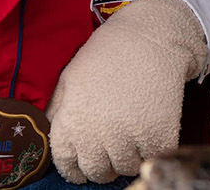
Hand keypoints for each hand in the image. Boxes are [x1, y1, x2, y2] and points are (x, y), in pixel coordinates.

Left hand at [48, 0, 207, 182]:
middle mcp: (97, 137)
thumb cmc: (107, 54)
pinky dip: (150, 149)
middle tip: (110, 148)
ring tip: (129, 132)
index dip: (75, 167)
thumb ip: (58, 113)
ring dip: (127, 157)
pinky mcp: (159, 138)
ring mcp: (129, 140)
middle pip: (97, 173)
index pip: (67, 166)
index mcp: (71, 123)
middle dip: (102, 164)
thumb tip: (50, 139)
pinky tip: (147, 127)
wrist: (151, 37)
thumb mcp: (70, 78)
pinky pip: (151, 159)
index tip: (83, 164)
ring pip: (125, 168)